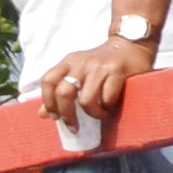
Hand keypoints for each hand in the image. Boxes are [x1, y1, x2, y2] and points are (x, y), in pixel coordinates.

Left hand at [39, 33, 157, 125]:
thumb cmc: (101, 63)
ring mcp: (99, 67)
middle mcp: (81, 63)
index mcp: (69, 62)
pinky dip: (107, 108)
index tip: (54, 116)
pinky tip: (110, 107)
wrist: (129, 46)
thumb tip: (43, 114)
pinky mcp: (116, 72)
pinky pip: (107, 98)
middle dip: (67, 115)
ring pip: (85, 100)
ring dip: (92, 113)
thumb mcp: (78, 72)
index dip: (48, 101)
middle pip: (64, 92)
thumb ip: (60, 90)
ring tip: (99, 114)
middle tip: (74, 126)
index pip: (48, 80)